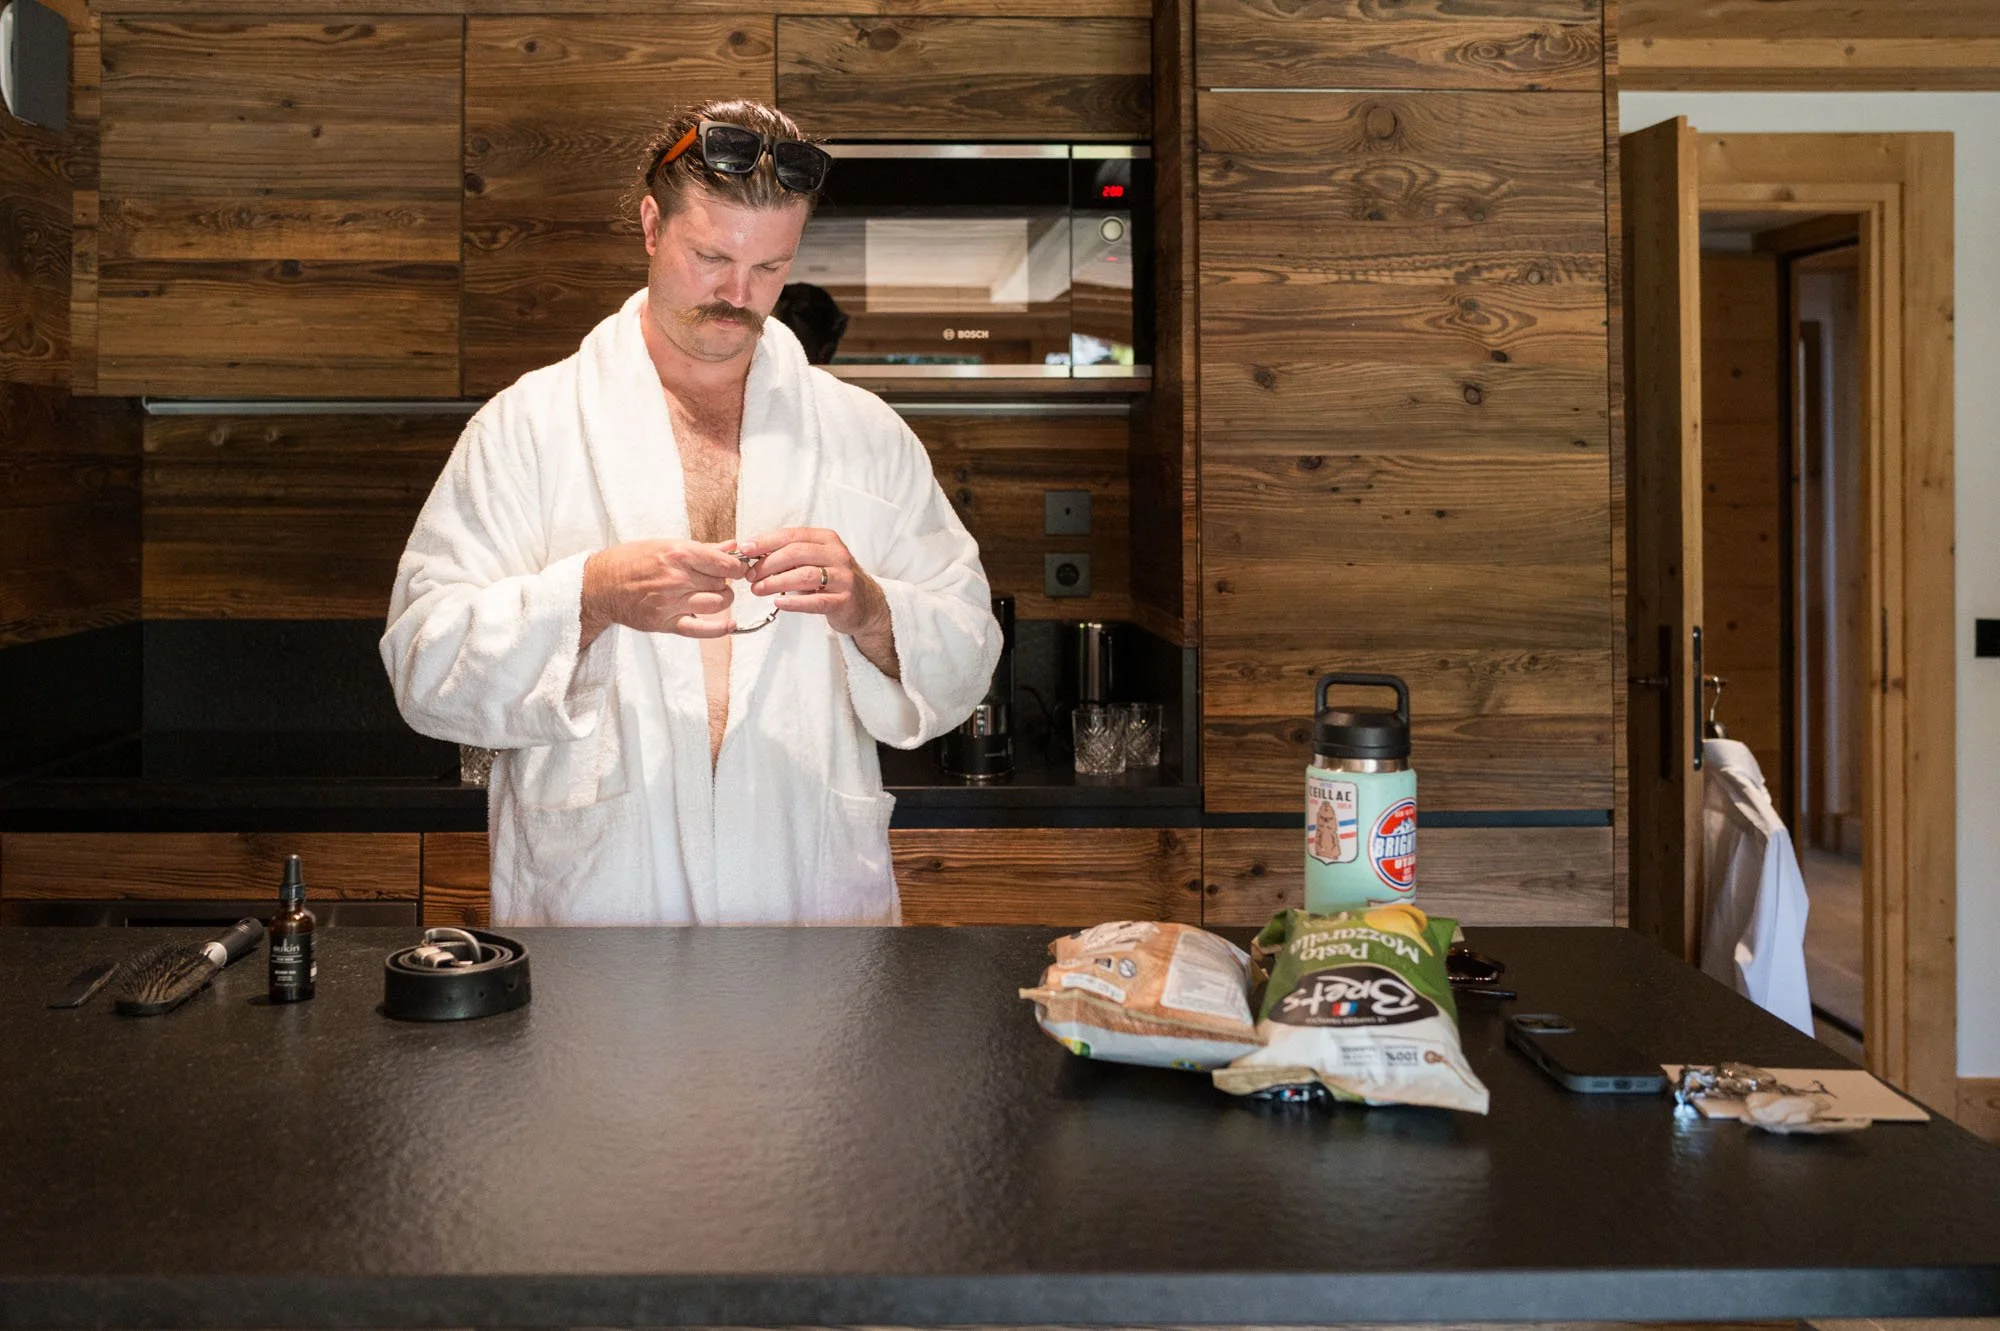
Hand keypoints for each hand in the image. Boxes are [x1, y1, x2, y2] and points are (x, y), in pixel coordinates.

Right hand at [580, 539, 744, 645]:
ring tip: (713, 594)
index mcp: (678, 554)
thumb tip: (732, 546)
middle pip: (722, 583)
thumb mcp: (664, 544)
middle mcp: (676, 579)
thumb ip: (702, 548)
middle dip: (725, 581)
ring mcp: (671, 603)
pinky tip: (730, 624)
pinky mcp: (665, 623)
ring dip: (722, 599)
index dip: (736, 566)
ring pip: (717, 604)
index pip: (724, 563)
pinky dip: (720, 629)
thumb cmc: (629, 561)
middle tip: (715, 579)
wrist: (599, 585)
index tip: (736, 567)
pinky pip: (701, 629)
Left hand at [738, 527, 889, 638]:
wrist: (864, 603)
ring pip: (804, 575)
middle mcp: (837, 555)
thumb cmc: (831, 579)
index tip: (745, 549)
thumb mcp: (815, 559)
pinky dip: (794, 603)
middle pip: (796, 553)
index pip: (792, 535)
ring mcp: (843, 578)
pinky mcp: (844, 600)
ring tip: (758, 590)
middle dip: (768, 564)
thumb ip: (789, 554)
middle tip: (750, 576)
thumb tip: (752, 552)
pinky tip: (778, 603)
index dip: (766, 541)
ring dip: (776, 582)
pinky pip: (816, 601)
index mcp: (827, 539)